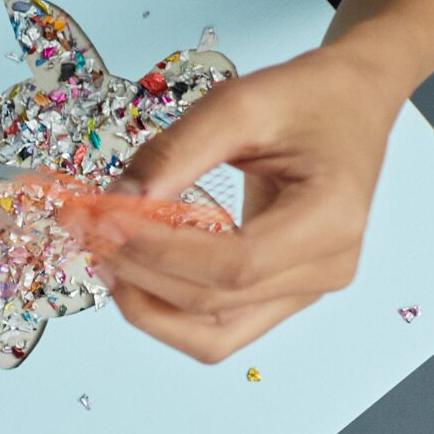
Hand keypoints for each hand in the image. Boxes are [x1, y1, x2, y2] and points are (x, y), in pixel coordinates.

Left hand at [78, 47, 402, 360]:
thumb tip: (116, 201)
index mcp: (332, 220)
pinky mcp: (282, 297)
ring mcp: (307, 292)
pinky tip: (132, 271)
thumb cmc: (307, 97)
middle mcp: (327, 269)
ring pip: (210, 336)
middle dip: (137, 272)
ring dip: (145, 305)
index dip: (159, 251)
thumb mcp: (243, 101)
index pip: (232, 264)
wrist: (350, 103)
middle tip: (83, 230)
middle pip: (212, 303)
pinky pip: (215, 330)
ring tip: (102, 256)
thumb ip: (177, 152)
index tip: (102, 220)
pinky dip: (165, 310)